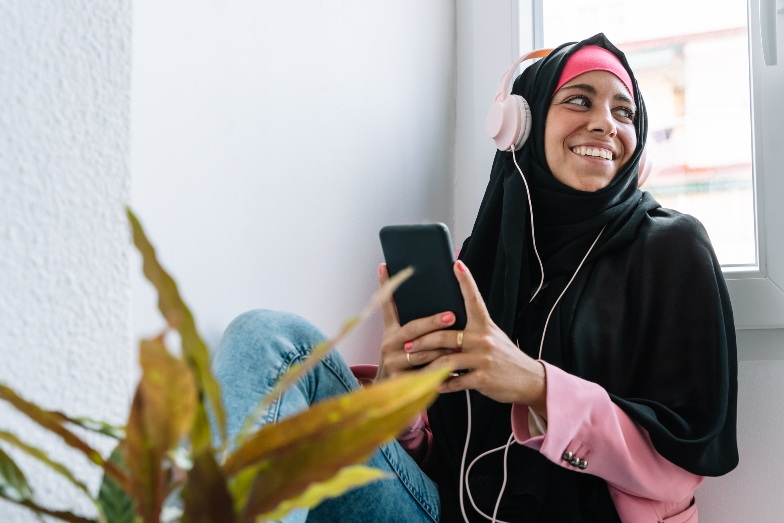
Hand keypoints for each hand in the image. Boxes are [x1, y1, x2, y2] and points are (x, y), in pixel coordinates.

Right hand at [375, 264, 457, 381]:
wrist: (392, 397)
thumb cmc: (409, 364)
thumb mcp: (408, 344)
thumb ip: (419, 329)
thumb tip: (445, 308)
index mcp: (391, 331)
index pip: (388, 305)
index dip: (385, 285)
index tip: (385, 265)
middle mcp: (388, 344)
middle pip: (412, 329)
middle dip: (433, 322)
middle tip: (452, 316)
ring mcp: (391, 363)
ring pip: (422, 353)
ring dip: (443, 350)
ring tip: (461, 346)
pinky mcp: (398, 382)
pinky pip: (424, 375)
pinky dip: (440, 374)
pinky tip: (455, 372)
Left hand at [415, 260, 547, 413]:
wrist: (528, 379)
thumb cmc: (504, 355)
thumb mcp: (492, 336)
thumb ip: (472, 329)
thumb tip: (445, 322)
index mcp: (485, 325)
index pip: (474, 299)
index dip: (466, 281)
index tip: (457, 264)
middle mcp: (484, 339)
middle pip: (445, 336)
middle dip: (422, 341)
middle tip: (407, 344)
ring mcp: (483, 359)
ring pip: (446, 360)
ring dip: (427, 365)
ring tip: (414, 365)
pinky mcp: (483, 379)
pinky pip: (455, 381)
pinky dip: (442, 383)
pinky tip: (433, 384)